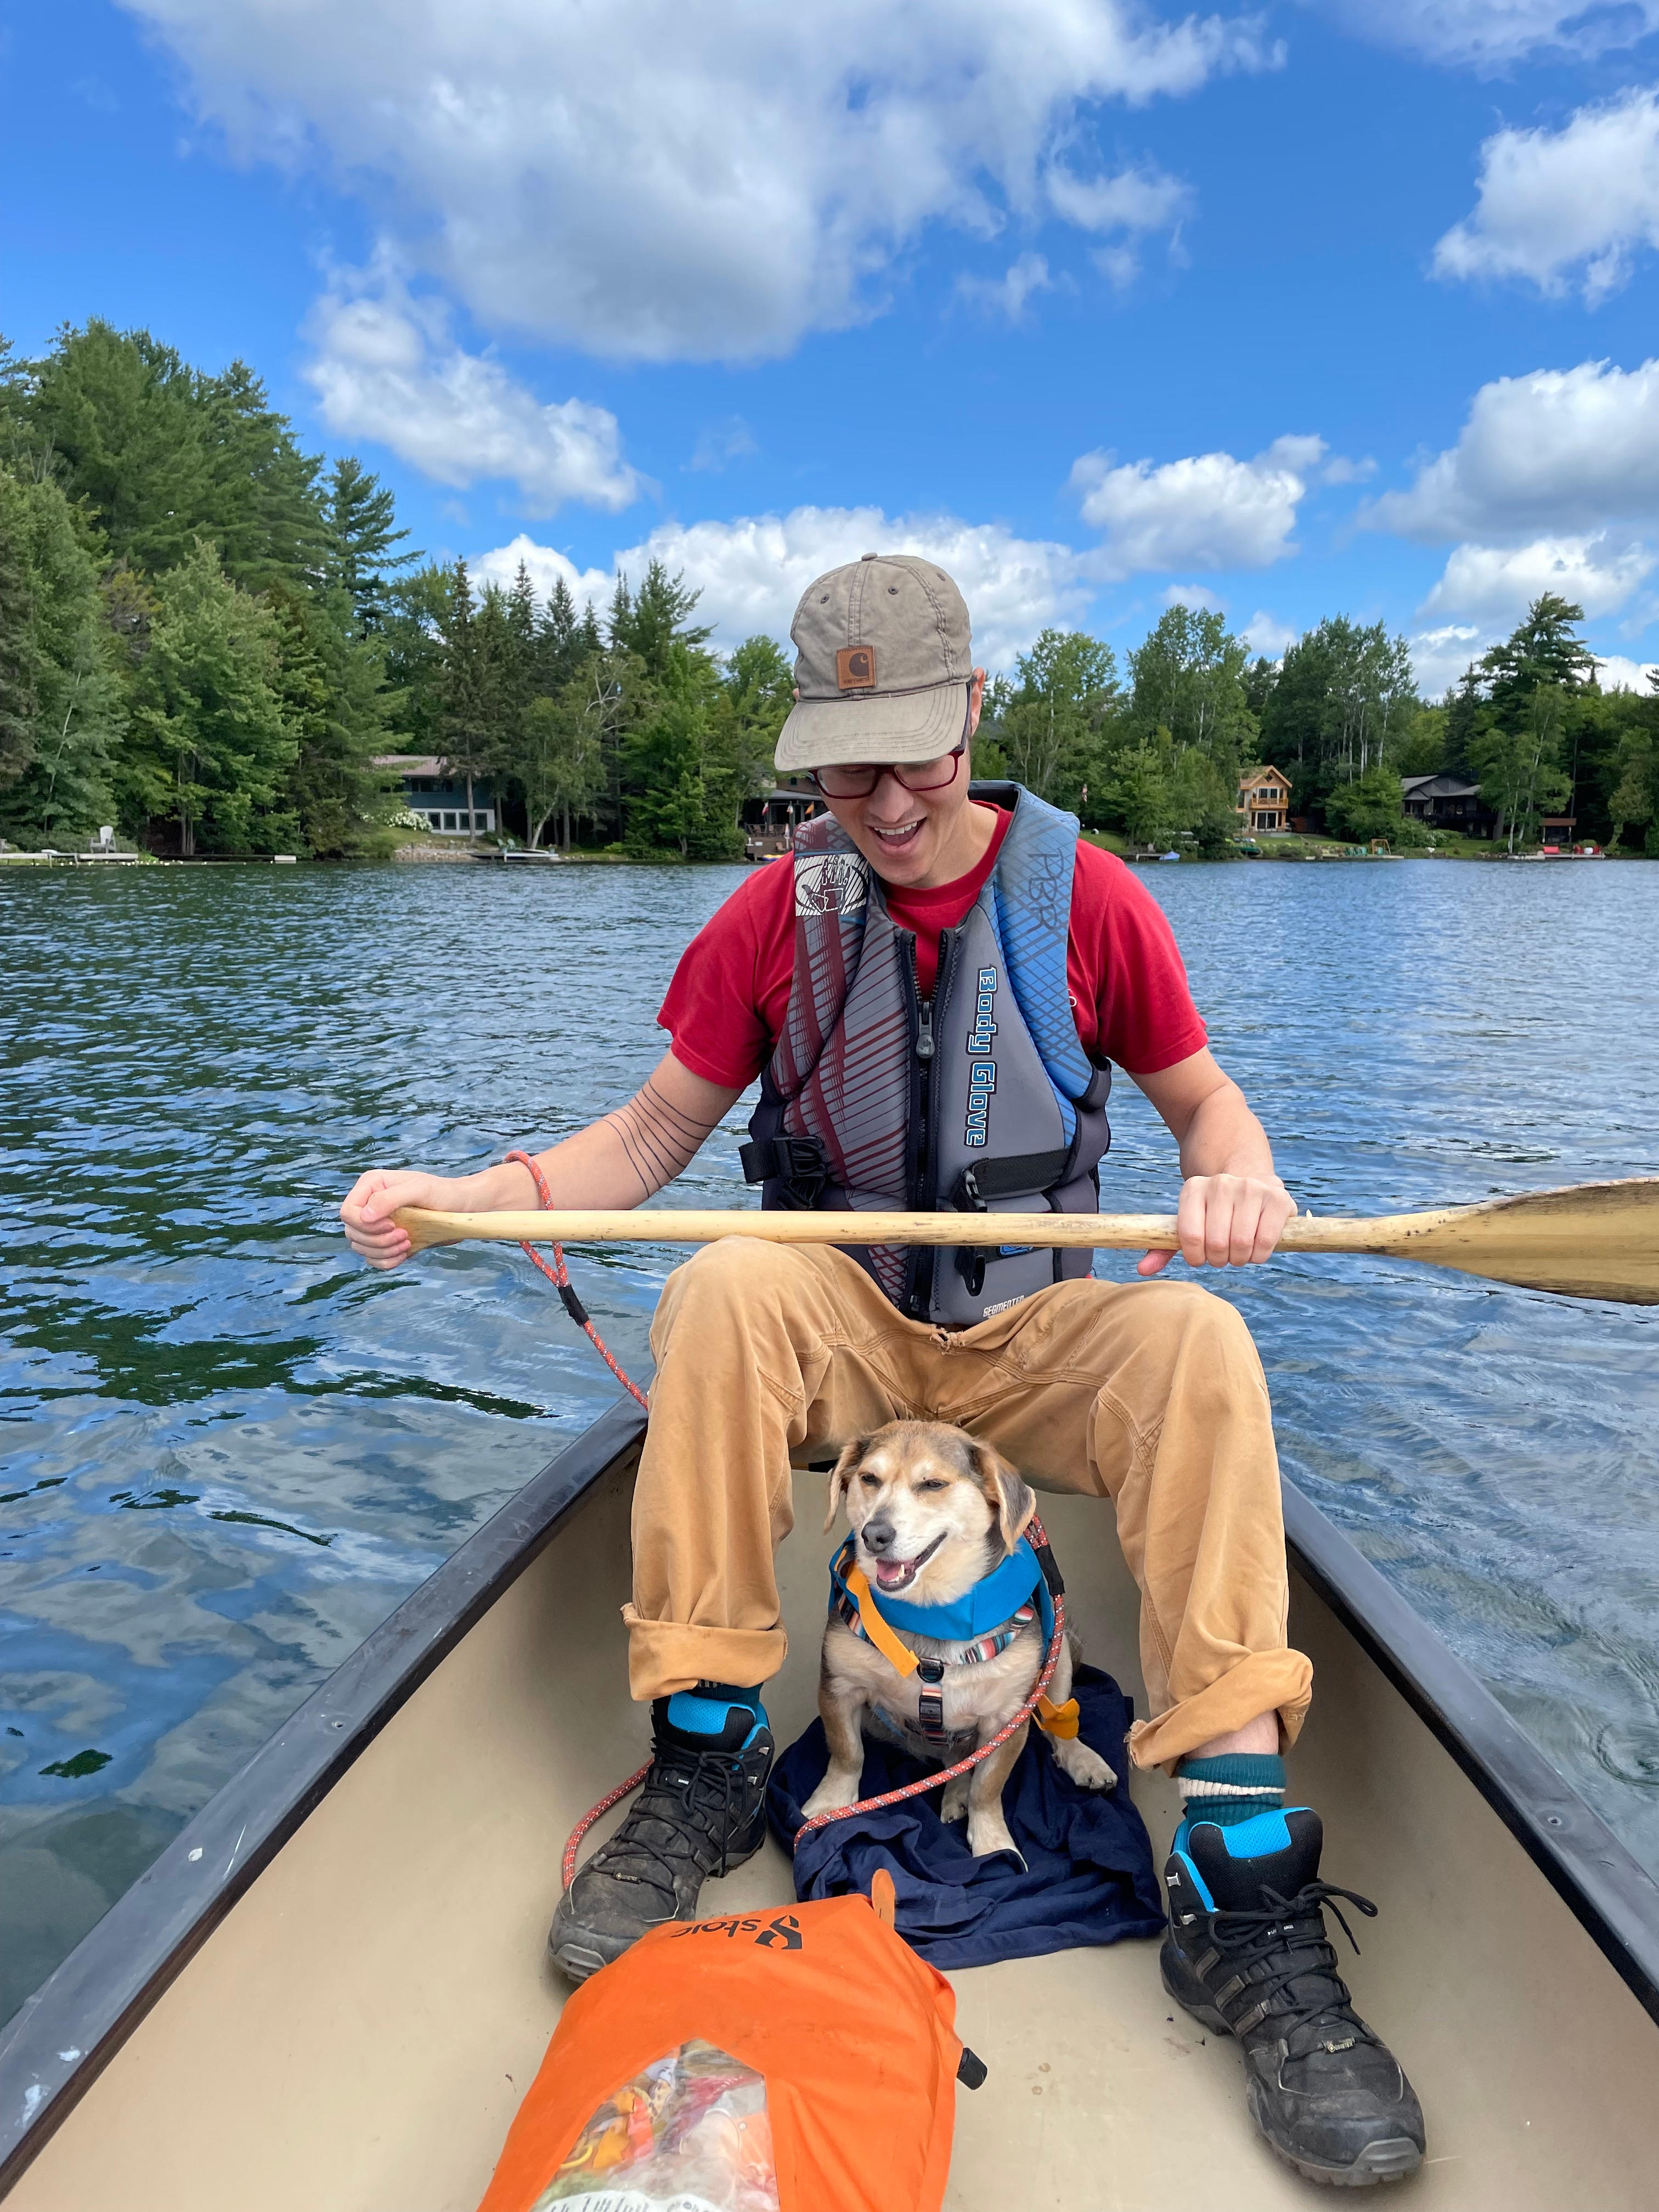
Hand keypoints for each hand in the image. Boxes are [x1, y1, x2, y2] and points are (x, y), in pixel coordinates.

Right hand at [339, 1169, 458, 1270]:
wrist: (458, 1207)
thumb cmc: (441, 1192)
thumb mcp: (418, 1189)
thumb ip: (390, 1199)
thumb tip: (364, 1216)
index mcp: (370, 1186)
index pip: (348, 1212)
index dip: (364, 1224)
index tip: (391, 1225)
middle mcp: (368, 1204)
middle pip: (352, 1232)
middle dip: (377, 1240)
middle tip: (405, 1235)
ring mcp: (375, 1224)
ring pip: (360, 1247)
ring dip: (382, 1252)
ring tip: (407, 1243)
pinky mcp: (384, 1241)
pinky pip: (372, 1258)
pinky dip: (385, 1261)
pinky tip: (403, 1254)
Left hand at [1137, 1174, 1294, 1276]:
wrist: (1252, 1181)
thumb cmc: (1214, 1212)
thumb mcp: (1188, 1223)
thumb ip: (1163, 1247)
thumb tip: (1143, 1270)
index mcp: (1193, 1188)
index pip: (1189, 1237)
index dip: (1195, 1257)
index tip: (1200, 1257)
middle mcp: (1221, 1183)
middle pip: (1216, 1243)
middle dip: (1219, 1260)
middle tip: (1222, 1255)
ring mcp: (1250, 1188)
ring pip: (1241, 1243)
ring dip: (1239, 1259)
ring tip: (1238, 1252)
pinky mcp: (1276, 1199)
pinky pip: (1265, 1242)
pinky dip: (1259, 1255)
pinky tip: (1255, 1249)